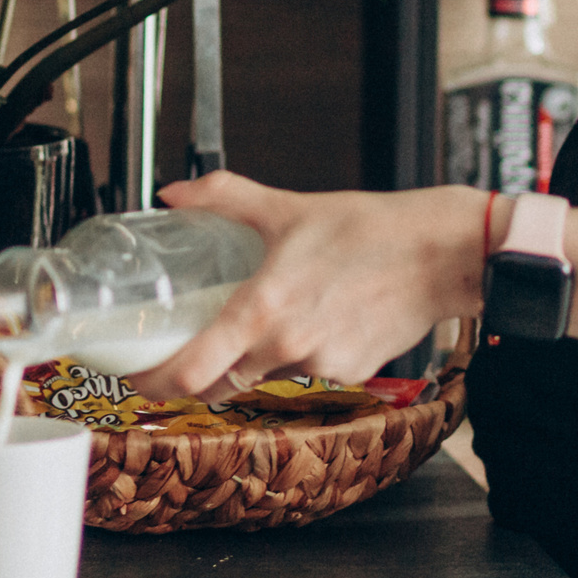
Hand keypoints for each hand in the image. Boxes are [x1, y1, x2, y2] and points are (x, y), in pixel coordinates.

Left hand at [132, 172, 487, 399]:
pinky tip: (319, 322)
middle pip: (219, 384)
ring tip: (267, 321)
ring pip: (266, 376)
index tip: (138, 376)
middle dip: (198, 375)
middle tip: (185, 355)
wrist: (440, 253)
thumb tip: (177, 193)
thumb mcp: (287, 207)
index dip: (154, 382)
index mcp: (262, 308)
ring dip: (255, 359)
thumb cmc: (372, 230)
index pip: (189, 371)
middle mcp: (287, 346)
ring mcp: (320, 366)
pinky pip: (310, 374)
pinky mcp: (351, 374)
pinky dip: (302, 356)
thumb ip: (225, 198)